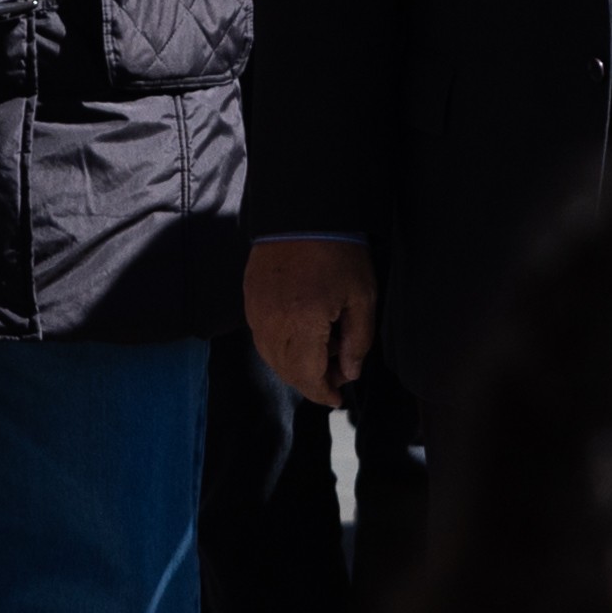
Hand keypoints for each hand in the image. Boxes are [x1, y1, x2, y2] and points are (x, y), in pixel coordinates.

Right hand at [246, 239, 376, 405]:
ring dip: (295, 366)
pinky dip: (280, 348)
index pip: (307, 376)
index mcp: (303, 323)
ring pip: (271, 358)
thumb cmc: (339, 253)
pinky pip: (261, 338)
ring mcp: (256, 312)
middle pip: (287, 372)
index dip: (322, 393)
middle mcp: (273, 323)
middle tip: (336, 372)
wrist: (304, 214)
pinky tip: (302, 336)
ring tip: (323, 352)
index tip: (336, 399)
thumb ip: (358, 341)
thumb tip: (350, 373)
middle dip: (311, 381)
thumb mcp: (362, 297)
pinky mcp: (249, 301)